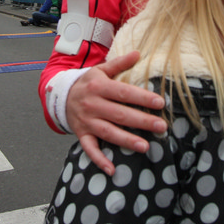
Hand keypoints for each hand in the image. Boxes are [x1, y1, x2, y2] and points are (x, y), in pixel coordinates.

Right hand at [66, 51, 166, 175]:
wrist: (61, 96)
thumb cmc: (88, 83)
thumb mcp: (101, 70)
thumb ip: (119, 63)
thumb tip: (138, 53)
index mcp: (99, 86)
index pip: (123, 93)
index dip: (142, 98)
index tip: (160, 103)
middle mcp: (93, 104)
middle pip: (120, 114)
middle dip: (141, 121)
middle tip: (161, 126)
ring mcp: (87, 121)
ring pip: (108, 133)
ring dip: (126, 140)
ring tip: (145, 146)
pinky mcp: (82, 135)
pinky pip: (90, 149)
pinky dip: (99, 160)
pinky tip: (112, 170)